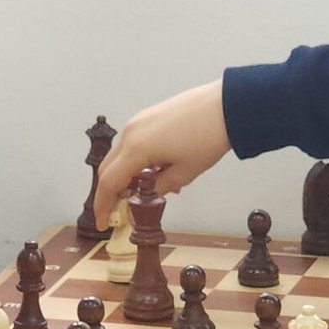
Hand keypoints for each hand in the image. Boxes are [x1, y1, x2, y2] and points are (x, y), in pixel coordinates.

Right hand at [93, 81, 230, 225]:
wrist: (226, 105)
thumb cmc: (208, 139)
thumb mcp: (184, 173)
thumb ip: (158, 189)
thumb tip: (144, 198)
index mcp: (136, 149)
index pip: (109, 183)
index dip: (103, 206)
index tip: (103, 223)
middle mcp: (130, 133)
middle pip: (107, 168)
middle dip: (109, 192)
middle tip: (116, 211)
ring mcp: (137, 121)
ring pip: (119, 155)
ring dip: (123, 176)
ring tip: (140, 193)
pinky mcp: (146, 116)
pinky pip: (131, 143)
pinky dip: (133, 161)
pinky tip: (152, 172)